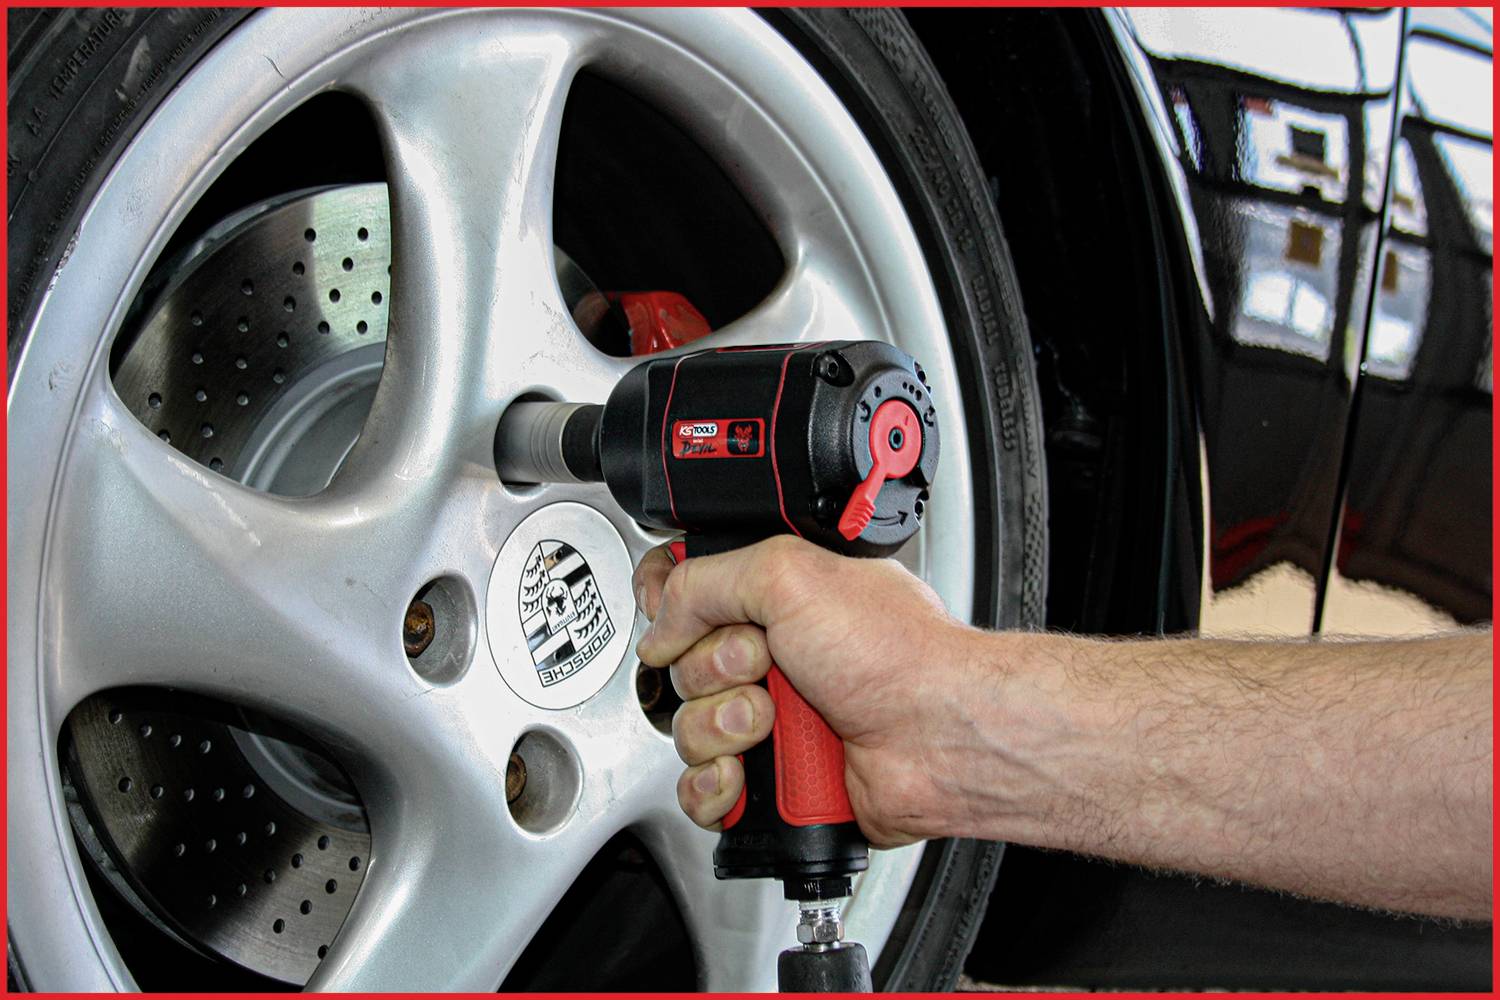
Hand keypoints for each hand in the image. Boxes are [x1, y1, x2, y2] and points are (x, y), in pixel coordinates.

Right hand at [633, 535, 976, 846]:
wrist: (938, 736)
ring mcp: (773, 721)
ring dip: (721, 728)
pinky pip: (703, 791)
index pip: (689, 593)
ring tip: (772, 722)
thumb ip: (703, 581)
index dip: (669, 606)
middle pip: (680, 666)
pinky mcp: (772, 781)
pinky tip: (748, 774)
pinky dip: (715, 787)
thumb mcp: (788, 573)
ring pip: (688, 730)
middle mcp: (775, 657)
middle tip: (764, 664)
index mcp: (780, 597)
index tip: (677, 616)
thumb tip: (659, 620)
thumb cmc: (897, 653)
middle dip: (711, 670)